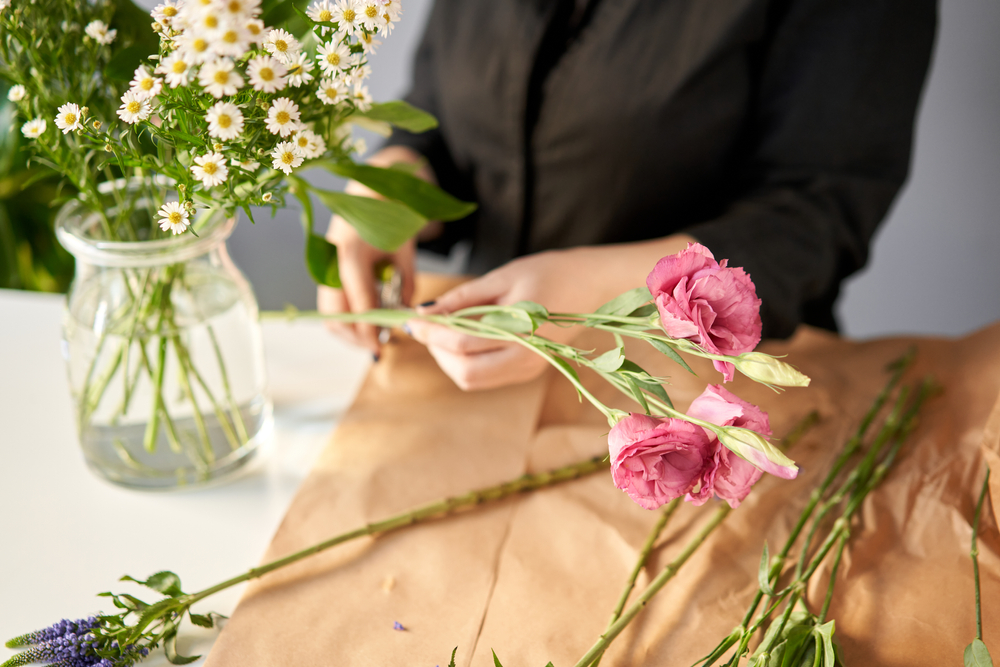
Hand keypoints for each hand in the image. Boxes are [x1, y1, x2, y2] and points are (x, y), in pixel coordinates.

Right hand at [317, 145, 434, 355]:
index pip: (358, 303)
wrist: (370, 187)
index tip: (381, 346)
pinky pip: (330, 302)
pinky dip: (345, 318)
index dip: (369, 329)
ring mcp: (324, 266)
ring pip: (328, 313)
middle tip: (378, 346)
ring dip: (348, 331)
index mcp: (352, 253)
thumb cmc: (391, 214)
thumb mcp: (405, 249)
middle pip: (334, 315)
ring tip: (373, 336)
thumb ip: (406, 283)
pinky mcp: (325, 269)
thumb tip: (406, 315)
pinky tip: (365, 322)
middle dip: (355, 336)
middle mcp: (331, 262)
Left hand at [407, 234, 695, 390]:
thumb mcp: (503, 277)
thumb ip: (463, 298)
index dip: (430, 333)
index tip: (410, 320)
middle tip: (425, 327)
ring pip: (472, 380)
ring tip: (443, 330)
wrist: (594, 285)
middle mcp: (526, 360)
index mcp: (522, 332)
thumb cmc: (550, 272)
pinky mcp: (529, 371)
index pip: (462, 342)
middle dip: (437, 352)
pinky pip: (486, 376)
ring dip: (449, 359)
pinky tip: (463, 336)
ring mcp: (529, 370)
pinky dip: (466, 361)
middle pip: (465, 373)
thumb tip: (424, 313)